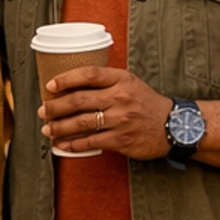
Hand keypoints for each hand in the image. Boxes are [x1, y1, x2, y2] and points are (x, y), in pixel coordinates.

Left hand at [40, 67, 171, 159]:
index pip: (89, 74)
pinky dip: (73, 144)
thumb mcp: (131, 84)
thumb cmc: (147, 104)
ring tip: (47, 129)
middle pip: (79, 100)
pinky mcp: (121, 140)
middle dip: (56, 107)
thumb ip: (107, 82)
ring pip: (81, 123)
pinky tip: (62, 145)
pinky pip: (91, 142)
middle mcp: (120, 98)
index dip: (66, 79)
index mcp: (122, 79)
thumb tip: (74, 86)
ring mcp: (121, 120)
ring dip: (60, 127)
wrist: (175, 126)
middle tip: (43, 111)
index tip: (50, 86)